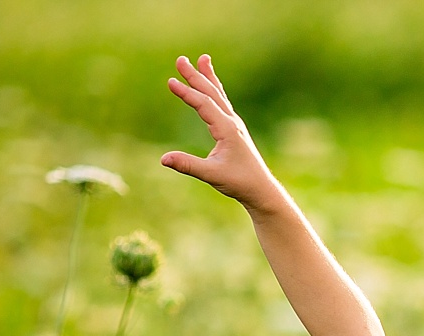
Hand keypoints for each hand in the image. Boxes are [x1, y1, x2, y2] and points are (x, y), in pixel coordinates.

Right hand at [161, 54, 281, 212]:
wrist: (260, 189)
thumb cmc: (239, 182)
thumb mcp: (212, 174)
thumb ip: (188, 165)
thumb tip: (163, 159)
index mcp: (227, 129)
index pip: (204, 105)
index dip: (187, 93)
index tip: (170, 81)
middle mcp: (232, 122)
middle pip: (211, 93)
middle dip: (196, 76)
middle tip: (181, 59)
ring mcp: (234, 125)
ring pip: (219, 96)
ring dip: (208, 78)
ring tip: (202, 59)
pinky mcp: (234, 130)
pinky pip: (222, 104)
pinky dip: (214, 91)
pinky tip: (210, 85)